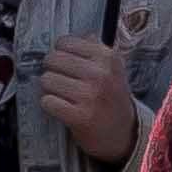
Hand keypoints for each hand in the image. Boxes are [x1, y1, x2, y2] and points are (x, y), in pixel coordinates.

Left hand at [35, 33, 138, 162]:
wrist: (125, 133)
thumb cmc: (112, 98)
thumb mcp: (111, 68)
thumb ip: (92, 48)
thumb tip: (67, 39)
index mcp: (108, 57)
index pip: (64, 42)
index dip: (60, 53)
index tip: (66, 64)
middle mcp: (101, 74)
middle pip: (52, 60)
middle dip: (52, 70)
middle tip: (62, 81)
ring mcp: (90, 96)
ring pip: (46, 80)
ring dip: (50, 89)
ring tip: (64, 96)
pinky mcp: (80, 116)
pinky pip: (47, 101)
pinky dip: (50, 105)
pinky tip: (62, 108)